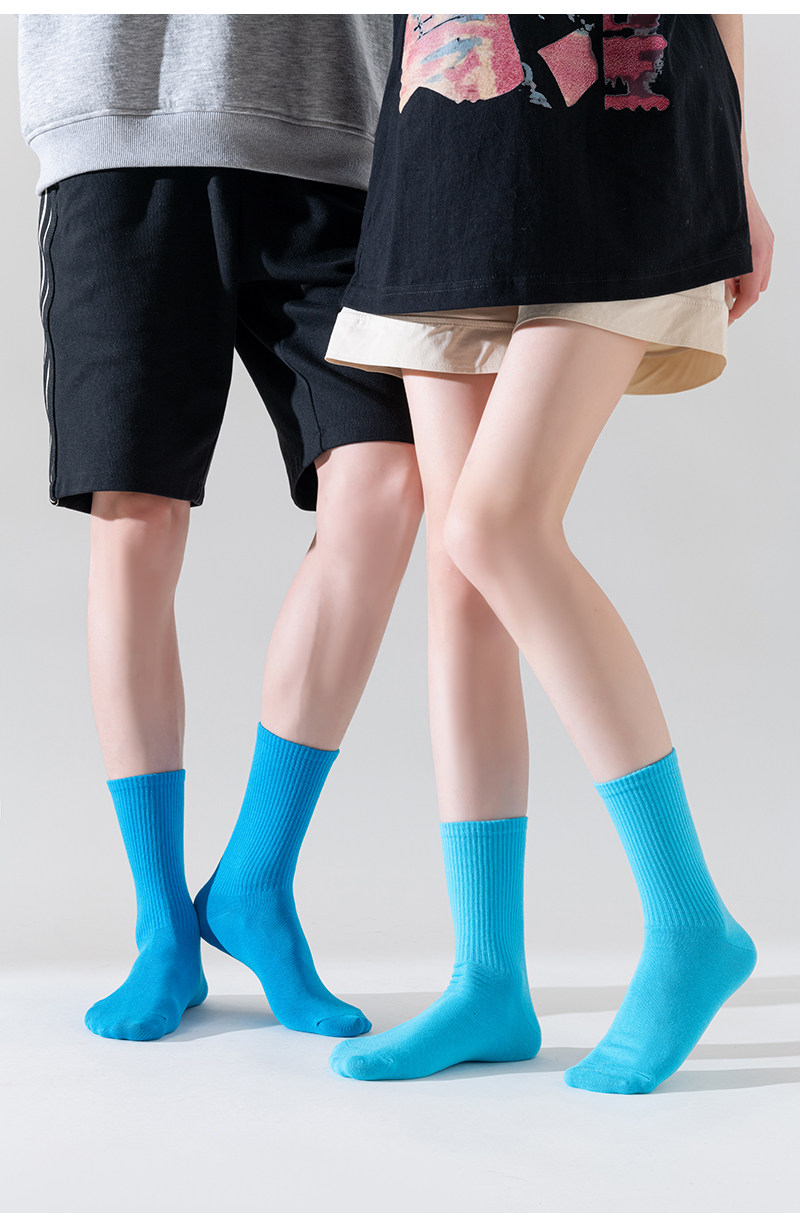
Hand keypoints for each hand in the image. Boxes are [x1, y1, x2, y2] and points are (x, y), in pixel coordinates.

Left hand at [726, 177, 773, 323]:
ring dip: (746, 283)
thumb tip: (722, 293)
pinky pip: (762, 262)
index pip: (749, 296)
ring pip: (761, 276)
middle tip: (724, 299)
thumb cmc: (719, 218)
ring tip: (727, 281)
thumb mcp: (716, 254)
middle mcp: (765, 252)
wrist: (730, 186)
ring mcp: (768, 243)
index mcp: (753, 259)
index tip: (727, 319)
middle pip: (757, 288)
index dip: (737, 311)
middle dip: (742, 297)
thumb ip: (721, 276)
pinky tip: (734, 265)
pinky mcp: (767, 236)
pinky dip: (750, 270)